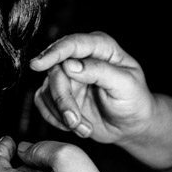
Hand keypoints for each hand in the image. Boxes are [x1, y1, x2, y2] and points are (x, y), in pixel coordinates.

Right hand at [30, 32, 158, 145]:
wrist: (131, 125)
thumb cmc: (134, 101)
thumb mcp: (125, 85)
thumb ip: (100, 71)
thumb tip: (70, 65)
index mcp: (101, 47)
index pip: (73, 44)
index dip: (54, 53)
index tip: (37, 65)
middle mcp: (81, 58)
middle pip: (56, 71)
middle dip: (62, 100)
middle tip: (75, 120)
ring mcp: (68, 76)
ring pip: (47, 89)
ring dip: (61, 114)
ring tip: (83, 128)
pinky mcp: (59, 93)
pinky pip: (42, 102)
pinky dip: (55, 118)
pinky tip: (75, 126)